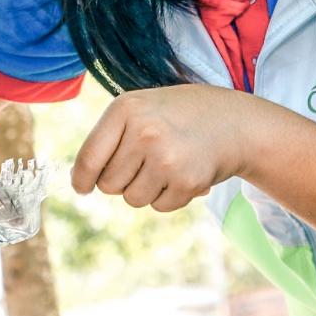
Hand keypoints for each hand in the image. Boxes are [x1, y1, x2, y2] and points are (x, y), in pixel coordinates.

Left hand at [71, 84, 259, 212]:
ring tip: (168, 164)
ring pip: (132, 199)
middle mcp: (143, 131)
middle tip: (146, 162)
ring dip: (146, 190)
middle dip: (122, 181)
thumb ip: (109, 138)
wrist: (236, 122)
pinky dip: (169, 197)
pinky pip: (159, 206)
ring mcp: (166, 158)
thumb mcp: (141, 109)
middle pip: (108, 185)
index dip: (82, 179)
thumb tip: (79, 181)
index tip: (82, 188)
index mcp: (125, 108)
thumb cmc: (179, 116)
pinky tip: (184, 173)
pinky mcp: (187, 181)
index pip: (89, 158)